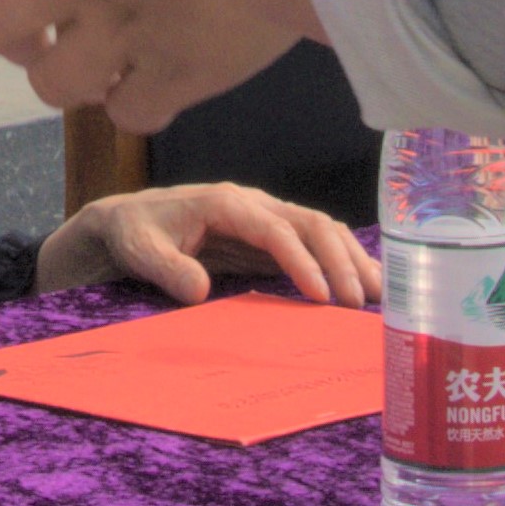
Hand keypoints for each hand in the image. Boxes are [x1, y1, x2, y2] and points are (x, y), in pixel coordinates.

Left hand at [33, 182, 382, 306]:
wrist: (126, 222)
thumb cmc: (132, 233)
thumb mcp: (138, 249)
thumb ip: (166, 267)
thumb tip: (199, 292)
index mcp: (226, 203)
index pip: (276, 229)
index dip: (302, 261)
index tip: (321, 296)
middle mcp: (254, 204)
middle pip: (311, 224)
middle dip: (340, 261)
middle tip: (360, 302)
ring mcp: (265, 218)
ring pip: (321, 230)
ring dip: (350, 258)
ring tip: (378, 294)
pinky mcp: (268, 236)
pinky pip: (313, 243)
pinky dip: (341, 260)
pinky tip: (363, 284)